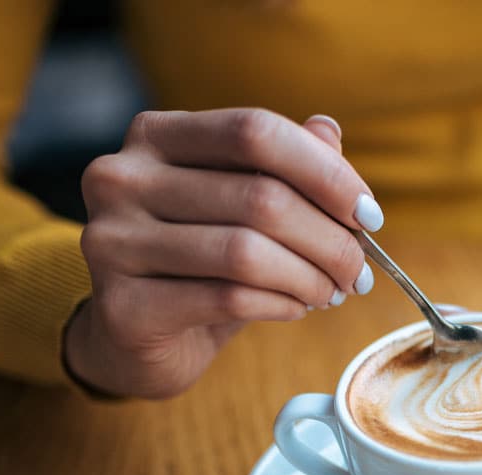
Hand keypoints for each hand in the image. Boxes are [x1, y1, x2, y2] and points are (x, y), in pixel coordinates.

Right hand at [64, 109, 381, 397]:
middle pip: (261, 197)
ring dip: (310, 277)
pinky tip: (297, 308)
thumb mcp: (244, 205)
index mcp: (157, 136)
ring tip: (332, 293)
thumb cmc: (200, 261)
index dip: (326, 173)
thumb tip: (328, 132)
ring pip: (247, 252)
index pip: (255, 132)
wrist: (135, 336)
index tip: (368, 215)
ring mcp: (112, 241)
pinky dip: (281, 305)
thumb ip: (282, 165)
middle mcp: (122, 178)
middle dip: (330, 240)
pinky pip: (228, 299)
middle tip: (358, 272)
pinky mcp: (122, 306)